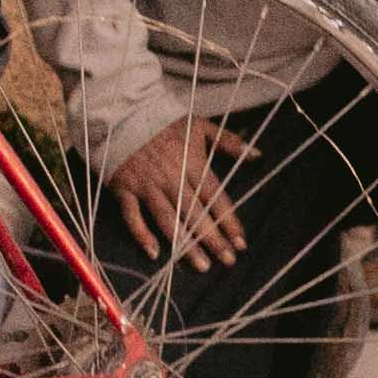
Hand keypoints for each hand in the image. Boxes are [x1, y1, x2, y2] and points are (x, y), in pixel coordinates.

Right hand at [111, 112, 249, 267]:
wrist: (120, 113)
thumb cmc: (162, 121)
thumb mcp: (198, 124)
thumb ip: (228, 141)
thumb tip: (257, 155)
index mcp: (190, 162)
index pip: (214, 197)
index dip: (228, 220)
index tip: (241, 242)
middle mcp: (170, 176)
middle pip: (195, 213)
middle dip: (213, 239)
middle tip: (228, 261)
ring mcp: (146, 185)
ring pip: (168, 219)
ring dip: (185, 244)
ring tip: (201, 265)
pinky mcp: (124, 189)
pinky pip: (132, 216)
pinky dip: (141, 234)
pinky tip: (154, 253)